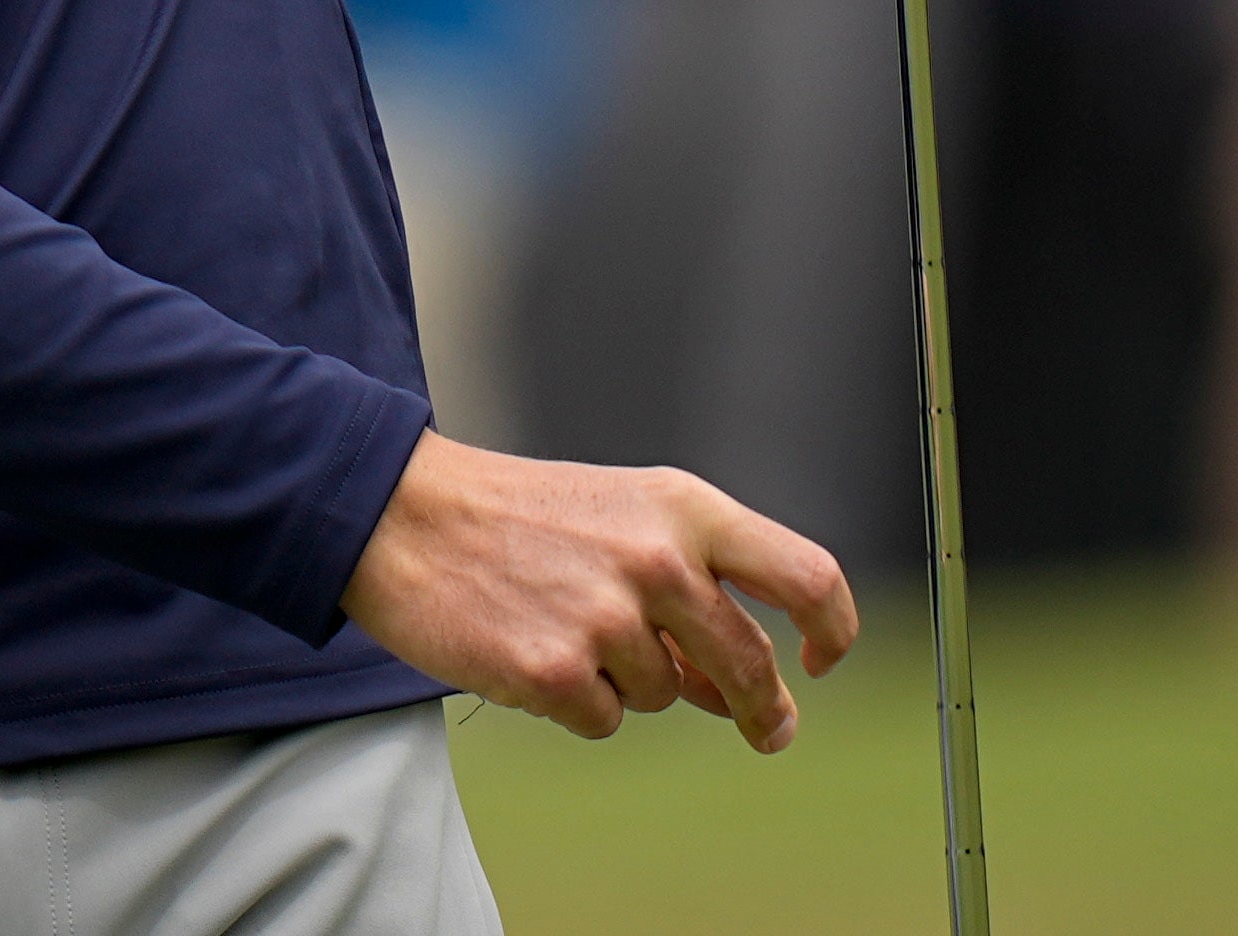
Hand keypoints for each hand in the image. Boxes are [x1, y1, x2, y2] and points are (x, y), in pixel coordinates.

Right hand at [340, 431, 856, 744]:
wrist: (404, 514)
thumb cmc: (517, 515)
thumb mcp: (623, 515)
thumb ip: (696, 584)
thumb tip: (752, 686)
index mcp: (684, 509)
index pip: (804, 575)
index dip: (833, 629)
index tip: (821, 660)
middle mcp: (658, 560)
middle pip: (751, 664)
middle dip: (762, 709)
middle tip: (764, 728)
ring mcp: (607, 620)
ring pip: (666, 697)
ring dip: (632, 684)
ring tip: (568, 629)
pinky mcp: (554, 672)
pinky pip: (603, 723)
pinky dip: (576, 703)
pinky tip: (534, 651)